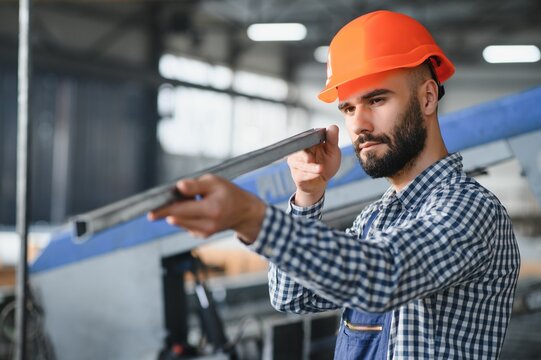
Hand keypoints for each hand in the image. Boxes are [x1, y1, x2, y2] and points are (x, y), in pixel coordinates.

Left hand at [147, 174, 266, 243]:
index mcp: (212, 209)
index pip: (182, 210)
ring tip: (188, 201)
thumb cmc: (228, 193)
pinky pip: (185, 225)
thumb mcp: (214, 182)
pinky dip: (183, 218)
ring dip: (176, 213)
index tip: (150, 212)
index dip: (164, 209)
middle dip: (165, 212)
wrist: (243, 212)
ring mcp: (205, 232)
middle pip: (177, 218)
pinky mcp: (202, 235)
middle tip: (154, 210)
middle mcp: (208, 224)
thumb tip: (178, 187)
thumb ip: (195, 185)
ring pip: (179, 223)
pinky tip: (193, 210)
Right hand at [286, 125, 340, 205]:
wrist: (320, 183)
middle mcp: (300, 150)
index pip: (306, 137)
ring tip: (320, 169)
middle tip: (311, 159)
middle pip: (299, 150)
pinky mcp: (295, 173)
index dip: (309, 139)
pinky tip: (317, 175)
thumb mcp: (333, 152)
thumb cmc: (326, 165)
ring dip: (311, 167)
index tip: (316, 143)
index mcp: (308, 142)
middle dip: (305, 155)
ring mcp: (296, 162)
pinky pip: (301, 174)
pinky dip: (310, 175)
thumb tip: (332, 126)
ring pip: (300, 163)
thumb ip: (332, 140)